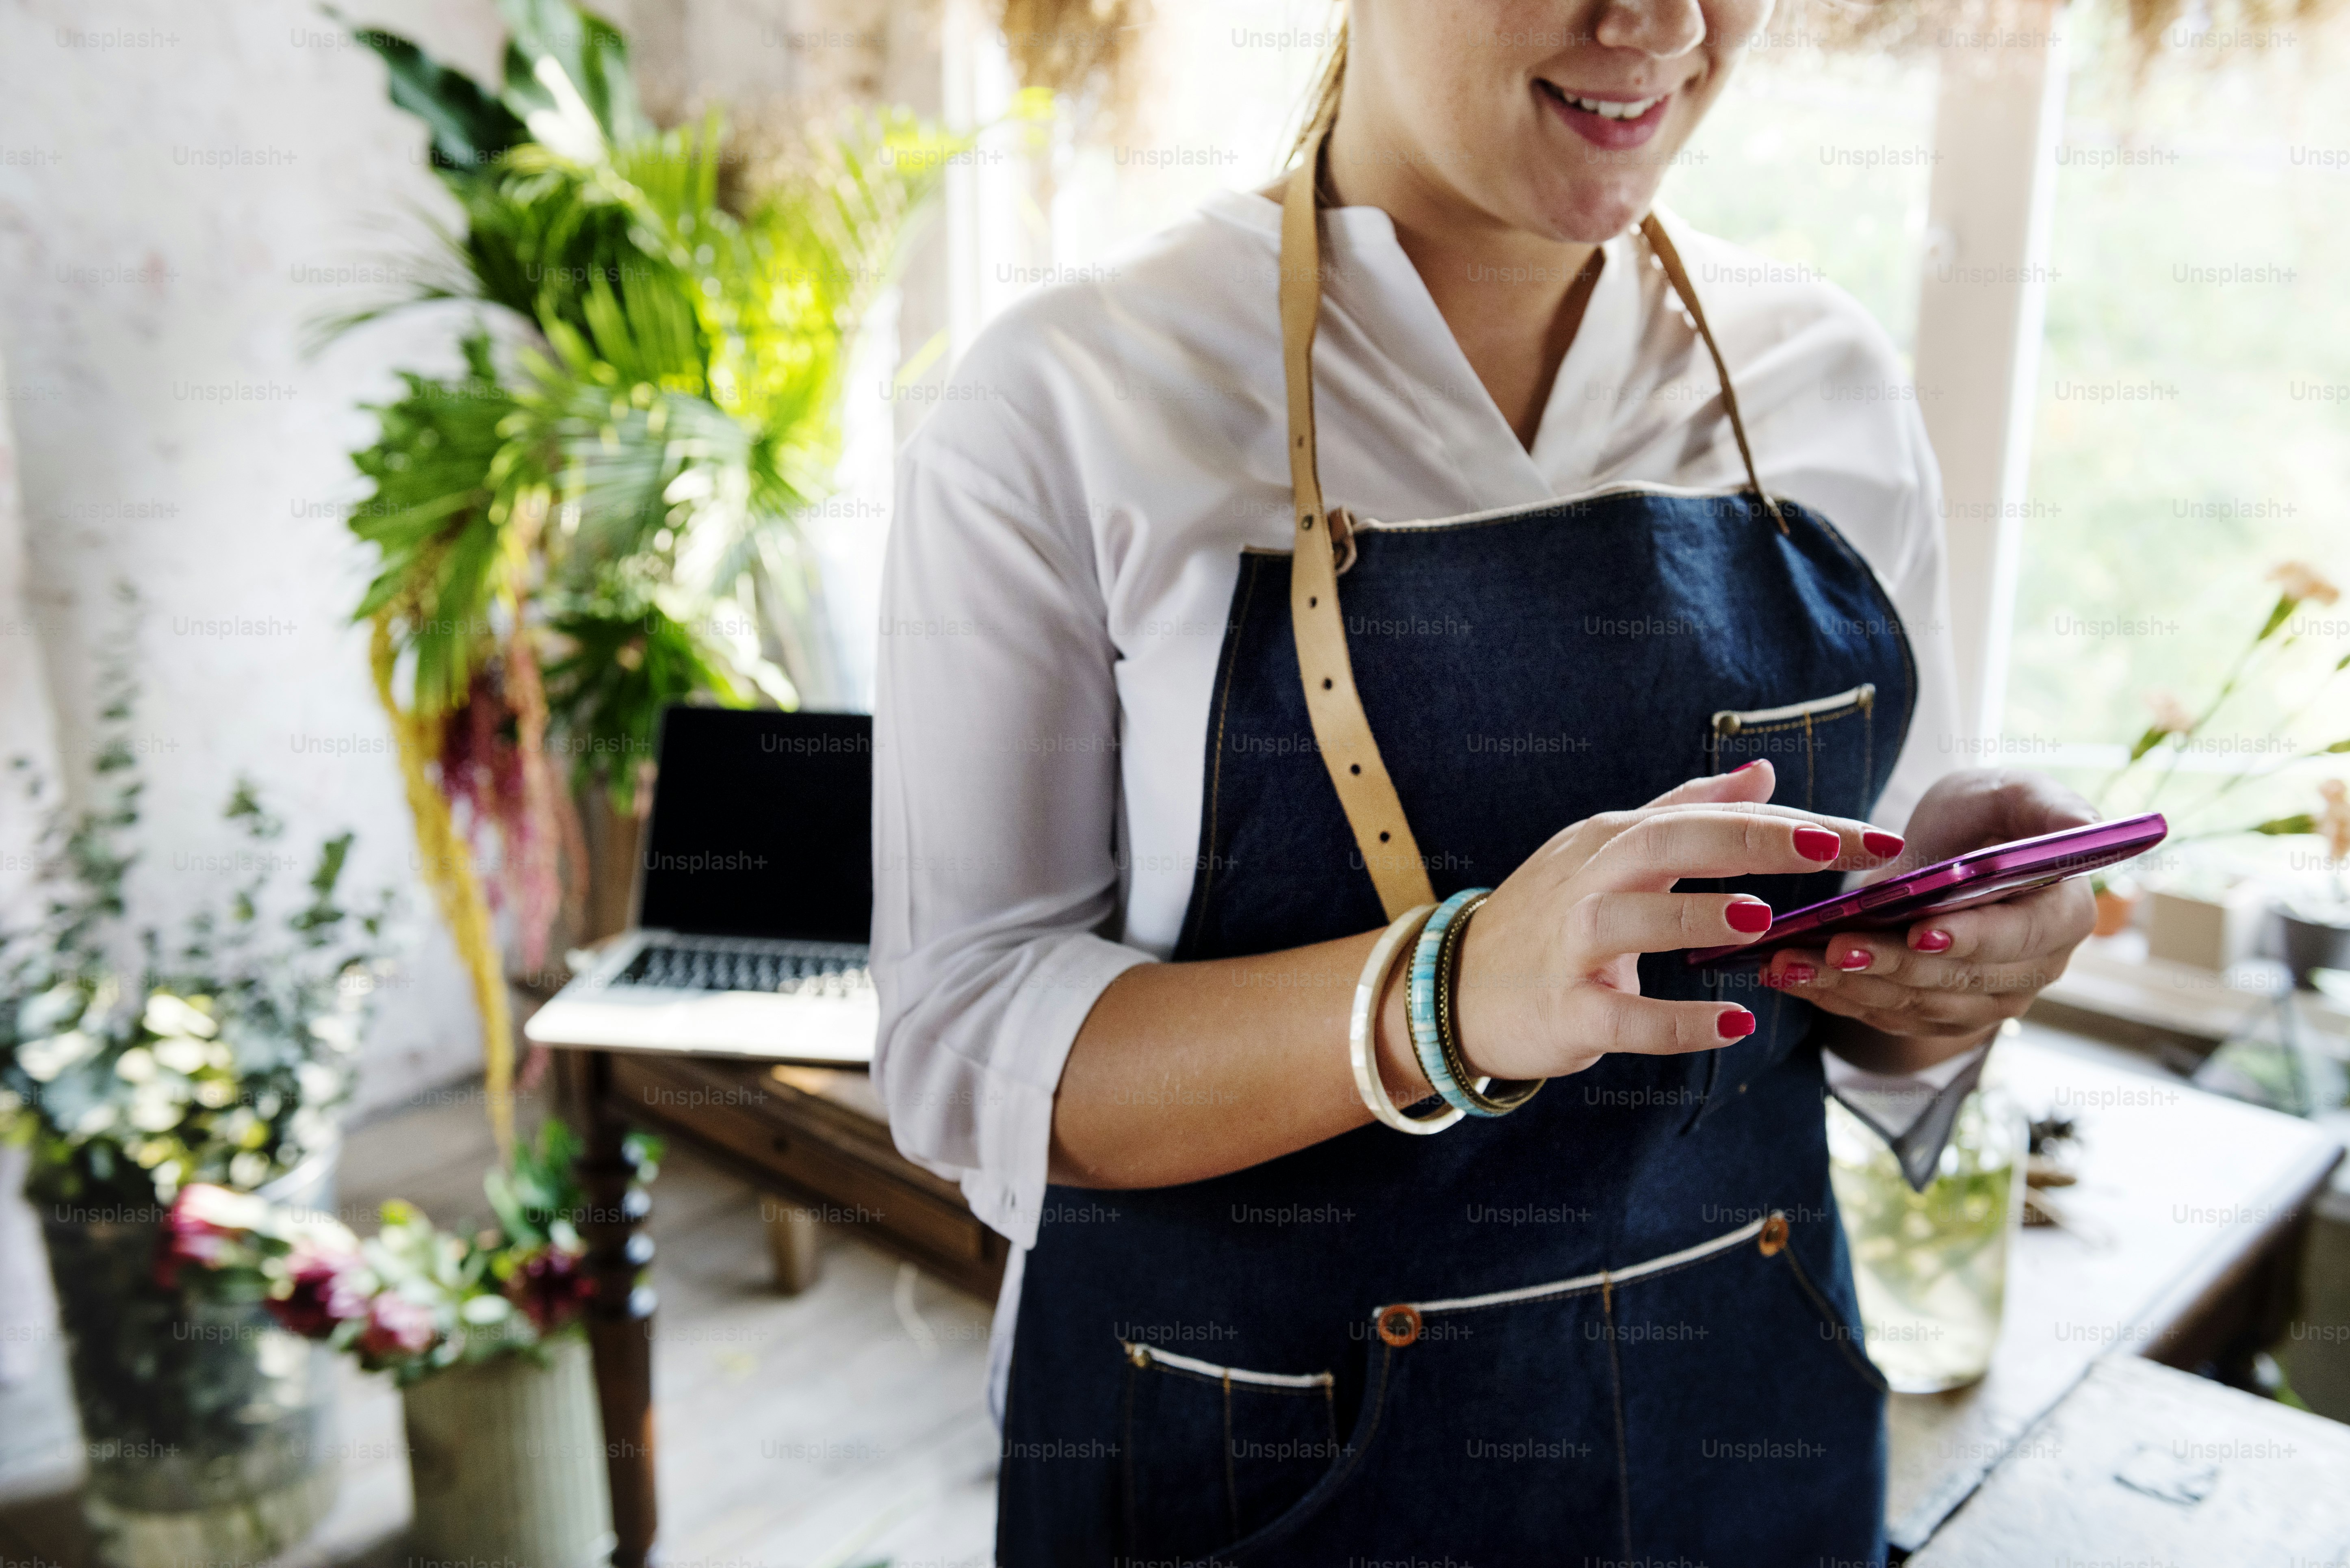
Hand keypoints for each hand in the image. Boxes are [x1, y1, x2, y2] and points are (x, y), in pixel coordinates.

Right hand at [1448, 760, 1903, 1080]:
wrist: (1455, 989)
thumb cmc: (1550, 918)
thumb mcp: (1610, 850)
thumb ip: (1685, 811)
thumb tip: (1761, 773)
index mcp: (1612, 840)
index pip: (1707, 816)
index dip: (1788, 821)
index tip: (1868, 835)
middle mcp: (1590, 880)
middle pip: (1668, 842)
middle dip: (1752, 840)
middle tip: (1831, 848)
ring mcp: (1570, 945)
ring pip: (1632, 920)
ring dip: (1697, 915)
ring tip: (1765, 918)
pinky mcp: (1563, 1010)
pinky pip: (1621, 1017)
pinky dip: (1675, 1021)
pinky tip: (1732, 1025)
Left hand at [1756, 769, 2099, 1070]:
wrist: (1955, 851)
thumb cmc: (1989, 815)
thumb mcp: (2017, 795)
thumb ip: (2050, 809)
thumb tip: (2083, 826)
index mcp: (2063, 916)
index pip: (2022, 937)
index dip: (1973, 938)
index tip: (1921, 930)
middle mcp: (2032, 970)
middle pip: (1959, 978)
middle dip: (1892, 964)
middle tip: (1833, 946)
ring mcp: (1985, 1000)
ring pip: (1915, 1004)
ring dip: (1851, 986)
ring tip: (1792, 962)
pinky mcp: (1939, 1014)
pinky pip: (1886, 1015)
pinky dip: (1836, 997)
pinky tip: (1790, 975)